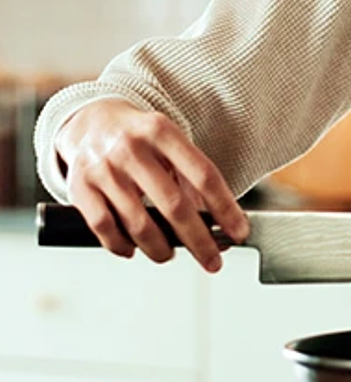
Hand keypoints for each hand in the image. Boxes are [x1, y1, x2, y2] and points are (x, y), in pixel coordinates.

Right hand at [55, 98, 248, 271]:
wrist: (93, 121)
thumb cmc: (142, 139)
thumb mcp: (171, 144)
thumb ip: (191, 179)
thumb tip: (218, 224)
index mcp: (163, 132)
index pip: (203, 175)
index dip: (225, 208)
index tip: (239, 231)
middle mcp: (132, 148)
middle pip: (173, 205)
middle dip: (198, 240)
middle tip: (212, 260)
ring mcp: (103, 168)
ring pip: (138, 223)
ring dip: (160, 248)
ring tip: (169, 254)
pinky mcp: (79, 187)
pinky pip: (104, 228)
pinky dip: (122, 246)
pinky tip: (134, 250)